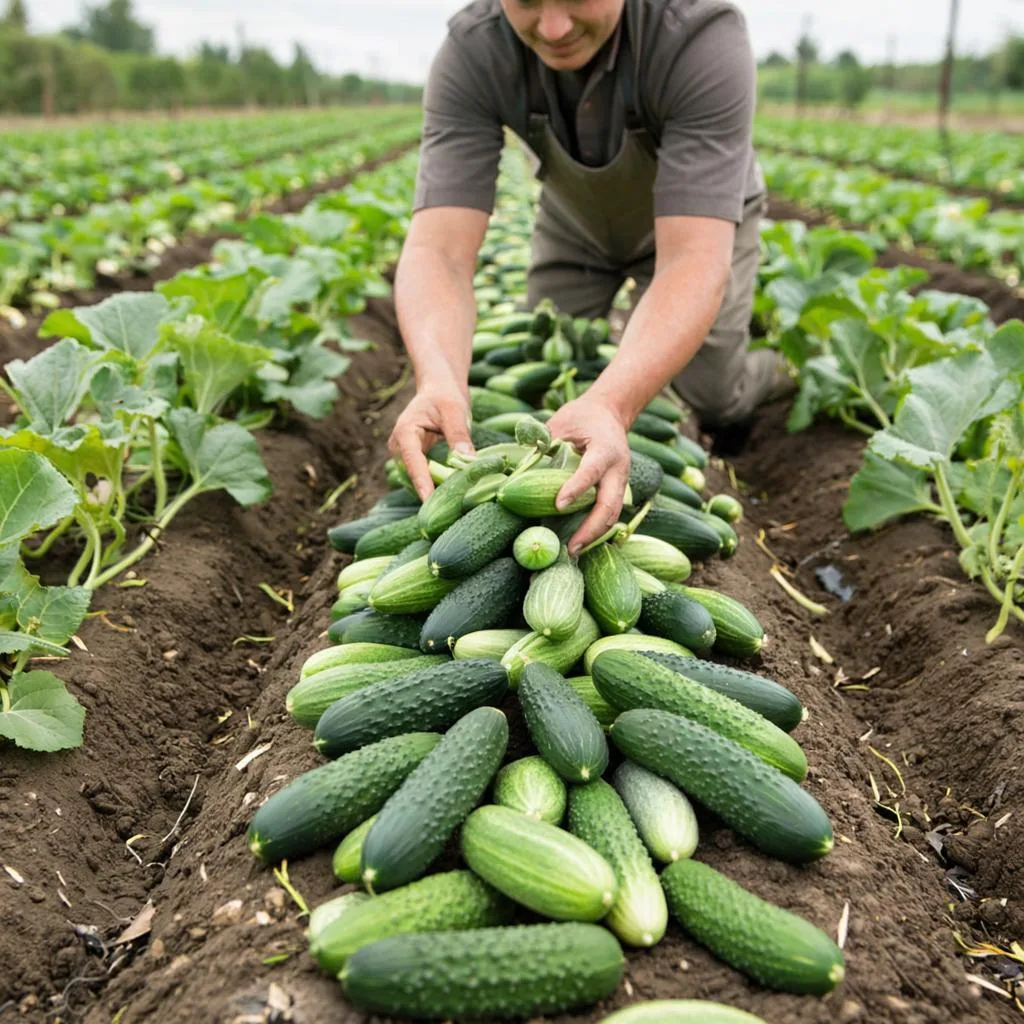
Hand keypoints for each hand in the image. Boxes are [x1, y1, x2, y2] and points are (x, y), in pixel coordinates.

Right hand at [388, 388, 473, 500]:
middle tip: (449, 509)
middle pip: (412, 475)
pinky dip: (437, 484)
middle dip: (429, 491)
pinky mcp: (416, 461)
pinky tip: (453, 494)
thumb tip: (467, 461)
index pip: (412, 462)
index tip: (429, 501)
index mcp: (405, 433)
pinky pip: (424, 477)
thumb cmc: (445, 395)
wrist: (439, 388)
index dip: (421, 483)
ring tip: (453, 506)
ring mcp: (406, 455)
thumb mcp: (455, 411)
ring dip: (434, 490)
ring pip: (417, 479)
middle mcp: (400, 447)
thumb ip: (459, 435)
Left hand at [546, 395, 631, 555]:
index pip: (592, 471)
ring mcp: (620, 481)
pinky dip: (596, 529)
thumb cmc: (581, 417)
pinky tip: (580, 542)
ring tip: (573, 550)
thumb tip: (518, 464)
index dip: (576, 488)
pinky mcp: (616, 490)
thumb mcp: (563, 422)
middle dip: (591, 528)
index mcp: (605, 447)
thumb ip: (546, 442)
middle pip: (610, 504)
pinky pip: (609, 514)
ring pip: (613, 514)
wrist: (608, 413)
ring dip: (594, 535)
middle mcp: (618, 467)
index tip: (558, 505)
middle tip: (571, 546)